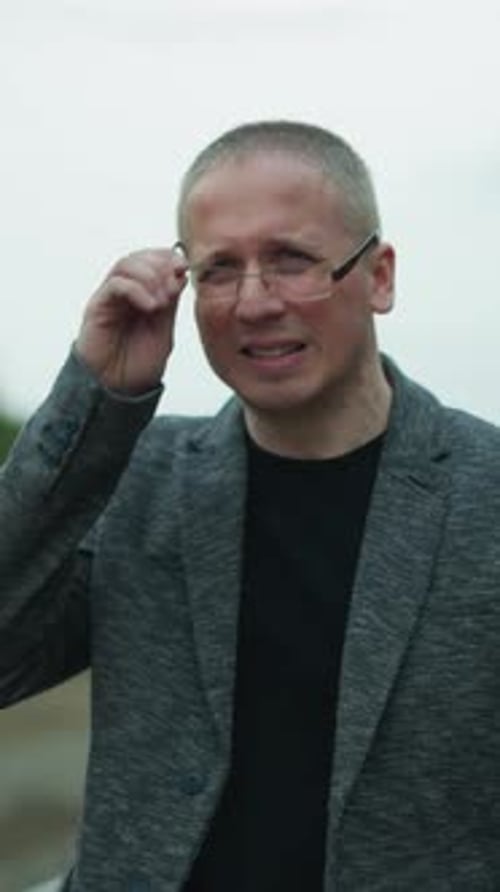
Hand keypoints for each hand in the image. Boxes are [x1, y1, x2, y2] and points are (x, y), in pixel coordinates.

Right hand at [76, 248, 187, 393]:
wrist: (119, 389)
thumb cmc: (139, 363)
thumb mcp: (164, 328)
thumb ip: (170, 303)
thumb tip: (180, 274)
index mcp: (142, 294)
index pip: (152, 260)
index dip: (169, 257)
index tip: (184, 267)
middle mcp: (124, 292)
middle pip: (138, 257)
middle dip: (161, 265)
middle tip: (173, 286)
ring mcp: (109, 298)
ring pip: (125, 265)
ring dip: (150, 276)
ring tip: (162, 301)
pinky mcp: (97, 308)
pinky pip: (115, 284)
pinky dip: (136, 289)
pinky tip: (151, 307)